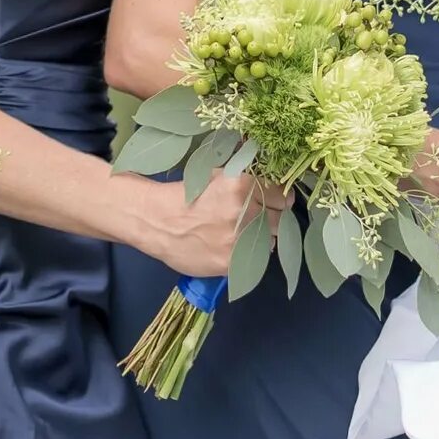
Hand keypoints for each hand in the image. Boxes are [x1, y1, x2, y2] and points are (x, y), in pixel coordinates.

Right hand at [131, 171, 290, 280]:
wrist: (156, 221)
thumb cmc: (186, 195)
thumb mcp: (216, 176)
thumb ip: (247, 179)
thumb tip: (276, 185)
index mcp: (242, 186)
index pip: (282, 197)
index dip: (278, 200)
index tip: (274, 203)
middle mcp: (244, 212)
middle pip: (279, 220)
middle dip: (270, 219)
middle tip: (253, 219)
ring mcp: (239, 239)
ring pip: (270, 241)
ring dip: (261, 238)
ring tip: (240, 234)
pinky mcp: (232, 262)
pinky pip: (255, 259)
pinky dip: (248, 254)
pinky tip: (232, 247)